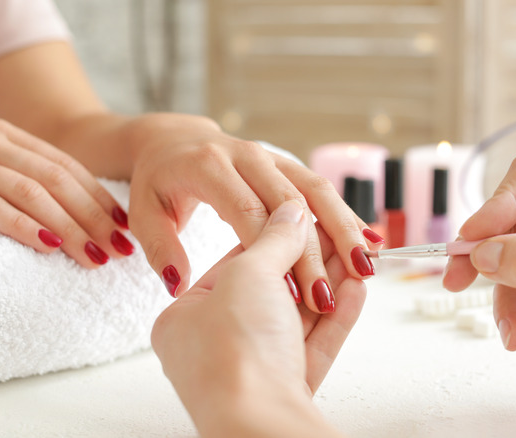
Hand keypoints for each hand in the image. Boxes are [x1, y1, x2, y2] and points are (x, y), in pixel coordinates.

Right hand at [0, 120, 133, 267]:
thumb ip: (25, 187)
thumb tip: (82, 224)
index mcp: (8, 136)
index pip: (68, 168)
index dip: (101, 200)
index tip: (126, 231)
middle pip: (57, 180)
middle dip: (93, 218)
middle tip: (119, 250)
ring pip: (31, 192)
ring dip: (69, 227)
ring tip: (94, 256)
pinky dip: (22, 225)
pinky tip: (48, 245)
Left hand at [120, 113, 381, 308]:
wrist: (172, 140)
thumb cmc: (157, 182)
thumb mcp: (145, 212)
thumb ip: (161, 248)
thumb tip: (177, 285)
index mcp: (209, 168)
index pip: (250, 213)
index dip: (274, 253)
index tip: (296, 292)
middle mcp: (245, 157)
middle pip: (291, 201)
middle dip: (319, 245)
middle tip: (343, 284)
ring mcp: (268, 157)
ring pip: (314, 189)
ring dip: (344, 225)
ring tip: (368, 263)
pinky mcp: (284, 163)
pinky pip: (318, 187)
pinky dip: (345, 213)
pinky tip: (370, 238)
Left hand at [152, 200, 363, 437]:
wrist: (258, 425)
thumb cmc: (232, 354)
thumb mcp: (248, 275)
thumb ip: (273, 239)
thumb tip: (292, 211)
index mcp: (184, 318)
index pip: (234, 264)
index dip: (273, 237)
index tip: (305, 218)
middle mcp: (213, 347)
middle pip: (269, 291)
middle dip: (310, 263)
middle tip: (341, 236)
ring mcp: (250, 372)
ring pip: (295, 319)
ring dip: (328, 286)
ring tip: (357, 257)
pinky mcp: (283, 390)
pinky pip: (311, 346)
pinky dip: (336, 317)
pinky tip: (356, 290)